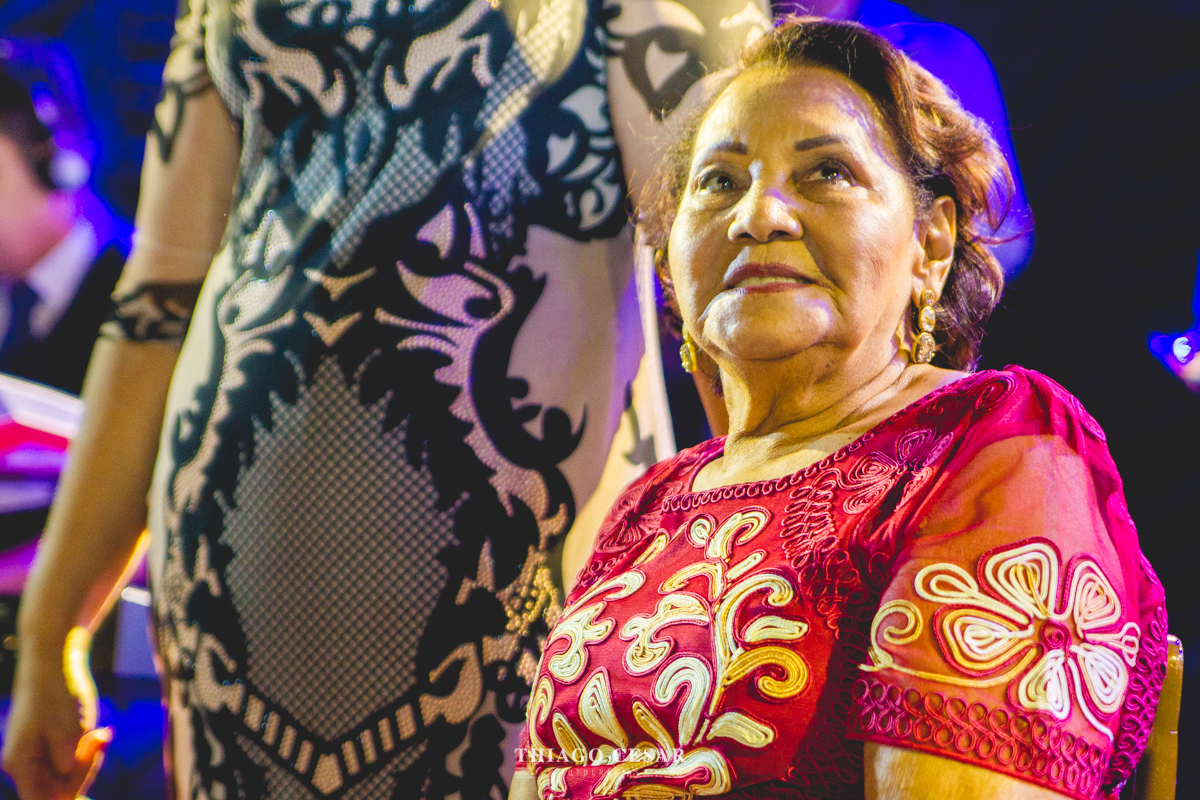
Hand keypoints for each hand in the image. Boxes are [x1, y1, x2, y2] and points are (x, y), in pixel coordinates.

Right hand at [2, 629, 108, 799]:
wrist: (55, 658)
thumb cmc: (58, 691)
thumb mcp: (69, 731)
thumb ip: (67, 767)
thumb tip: (65, 797)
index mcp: (20, 764)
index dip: (70, 795)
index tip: (92, 785)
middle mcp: (22, 764)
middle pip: (56, 791)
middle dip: (84, 771)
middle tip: (99, 739)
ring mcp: (33, 755)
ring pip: (65, 775)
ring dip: (87, 759)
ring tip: (99, 733)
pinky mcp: (46, 745)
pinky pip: (68, 760)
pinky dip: (85, 750)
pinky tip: (96, 733)